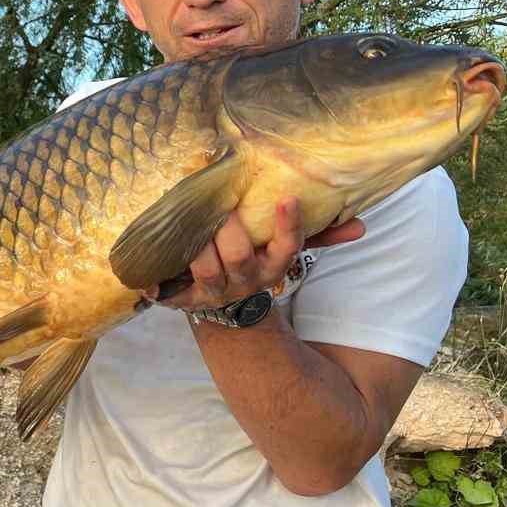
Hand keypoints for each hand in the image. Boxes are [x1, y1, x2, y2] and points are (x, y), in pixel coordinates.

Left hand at [151, 197, 364, 312]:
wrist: (229, 308)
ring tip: (185, 222)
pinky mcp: (189, 300)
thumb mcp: (284, 250)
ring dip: (196, 249)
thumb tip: (360, 224)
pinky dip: (159, 290)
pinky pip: (172, 297)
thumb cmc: (257, 261)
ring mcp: (216, 291)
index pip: (288, 247)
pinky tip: (146, 282)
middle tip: (217, 205)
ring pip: (206, 270)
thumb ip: (318, 234)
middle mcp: (246, 279)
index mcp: (273, 265)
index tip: (287, 198)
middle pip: (238, 255)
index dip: (289, 225)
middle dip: (227, 231)